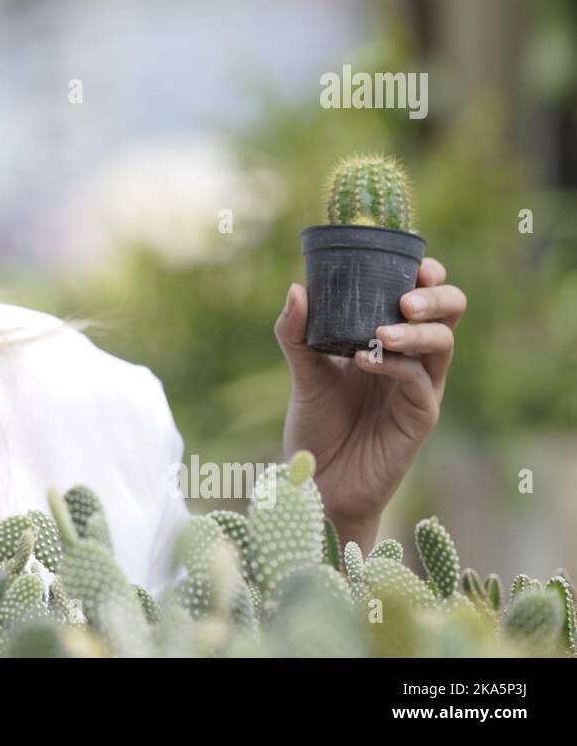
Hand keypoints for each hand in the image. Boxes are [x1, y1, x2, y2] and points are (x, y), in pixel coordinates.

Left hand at [273, 256, 465, 537]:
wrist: (317, 482)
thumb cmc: (317, 426)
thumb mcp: (302, 372)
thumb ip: (296, 332)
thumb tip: (297, 288)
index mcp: (390, 341)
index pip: (423, 298)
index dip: (428, 277)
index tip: (415, 263)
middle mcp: (412, 361)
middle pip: (450, 316)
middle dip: (436, 298)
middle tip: (406, 297)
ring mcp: (420, 389)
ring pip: (443, 346)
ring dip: (416, 331)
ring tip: (382, 330)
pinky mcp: (420, 419)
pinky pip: (420, 383)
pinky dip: (394, 366)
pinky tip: (365, 360)